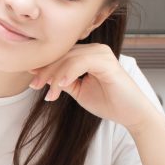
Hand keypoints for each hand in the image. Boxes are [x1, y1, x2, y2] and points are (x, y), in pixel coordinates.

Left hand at [29, 43, 157, 131]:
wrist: (132, 114)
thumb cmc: (108, 102)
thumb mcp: (79, 91)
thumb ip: (64, 81)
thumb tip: (41, 76)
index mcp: (89, 54)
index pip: (62, 56)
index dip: (45, 66)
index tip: (32, 79)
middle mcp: (95, 50)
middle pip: (63, 55)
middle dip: (46, 71)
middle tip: (34, 85)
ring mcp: (102, 54)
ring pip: (69, 58)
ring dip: (55, 76)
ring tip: (48, 92)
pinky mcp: (108, 62)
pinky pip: (82, 63)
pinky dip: (68, 74)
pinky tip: (60, 86)